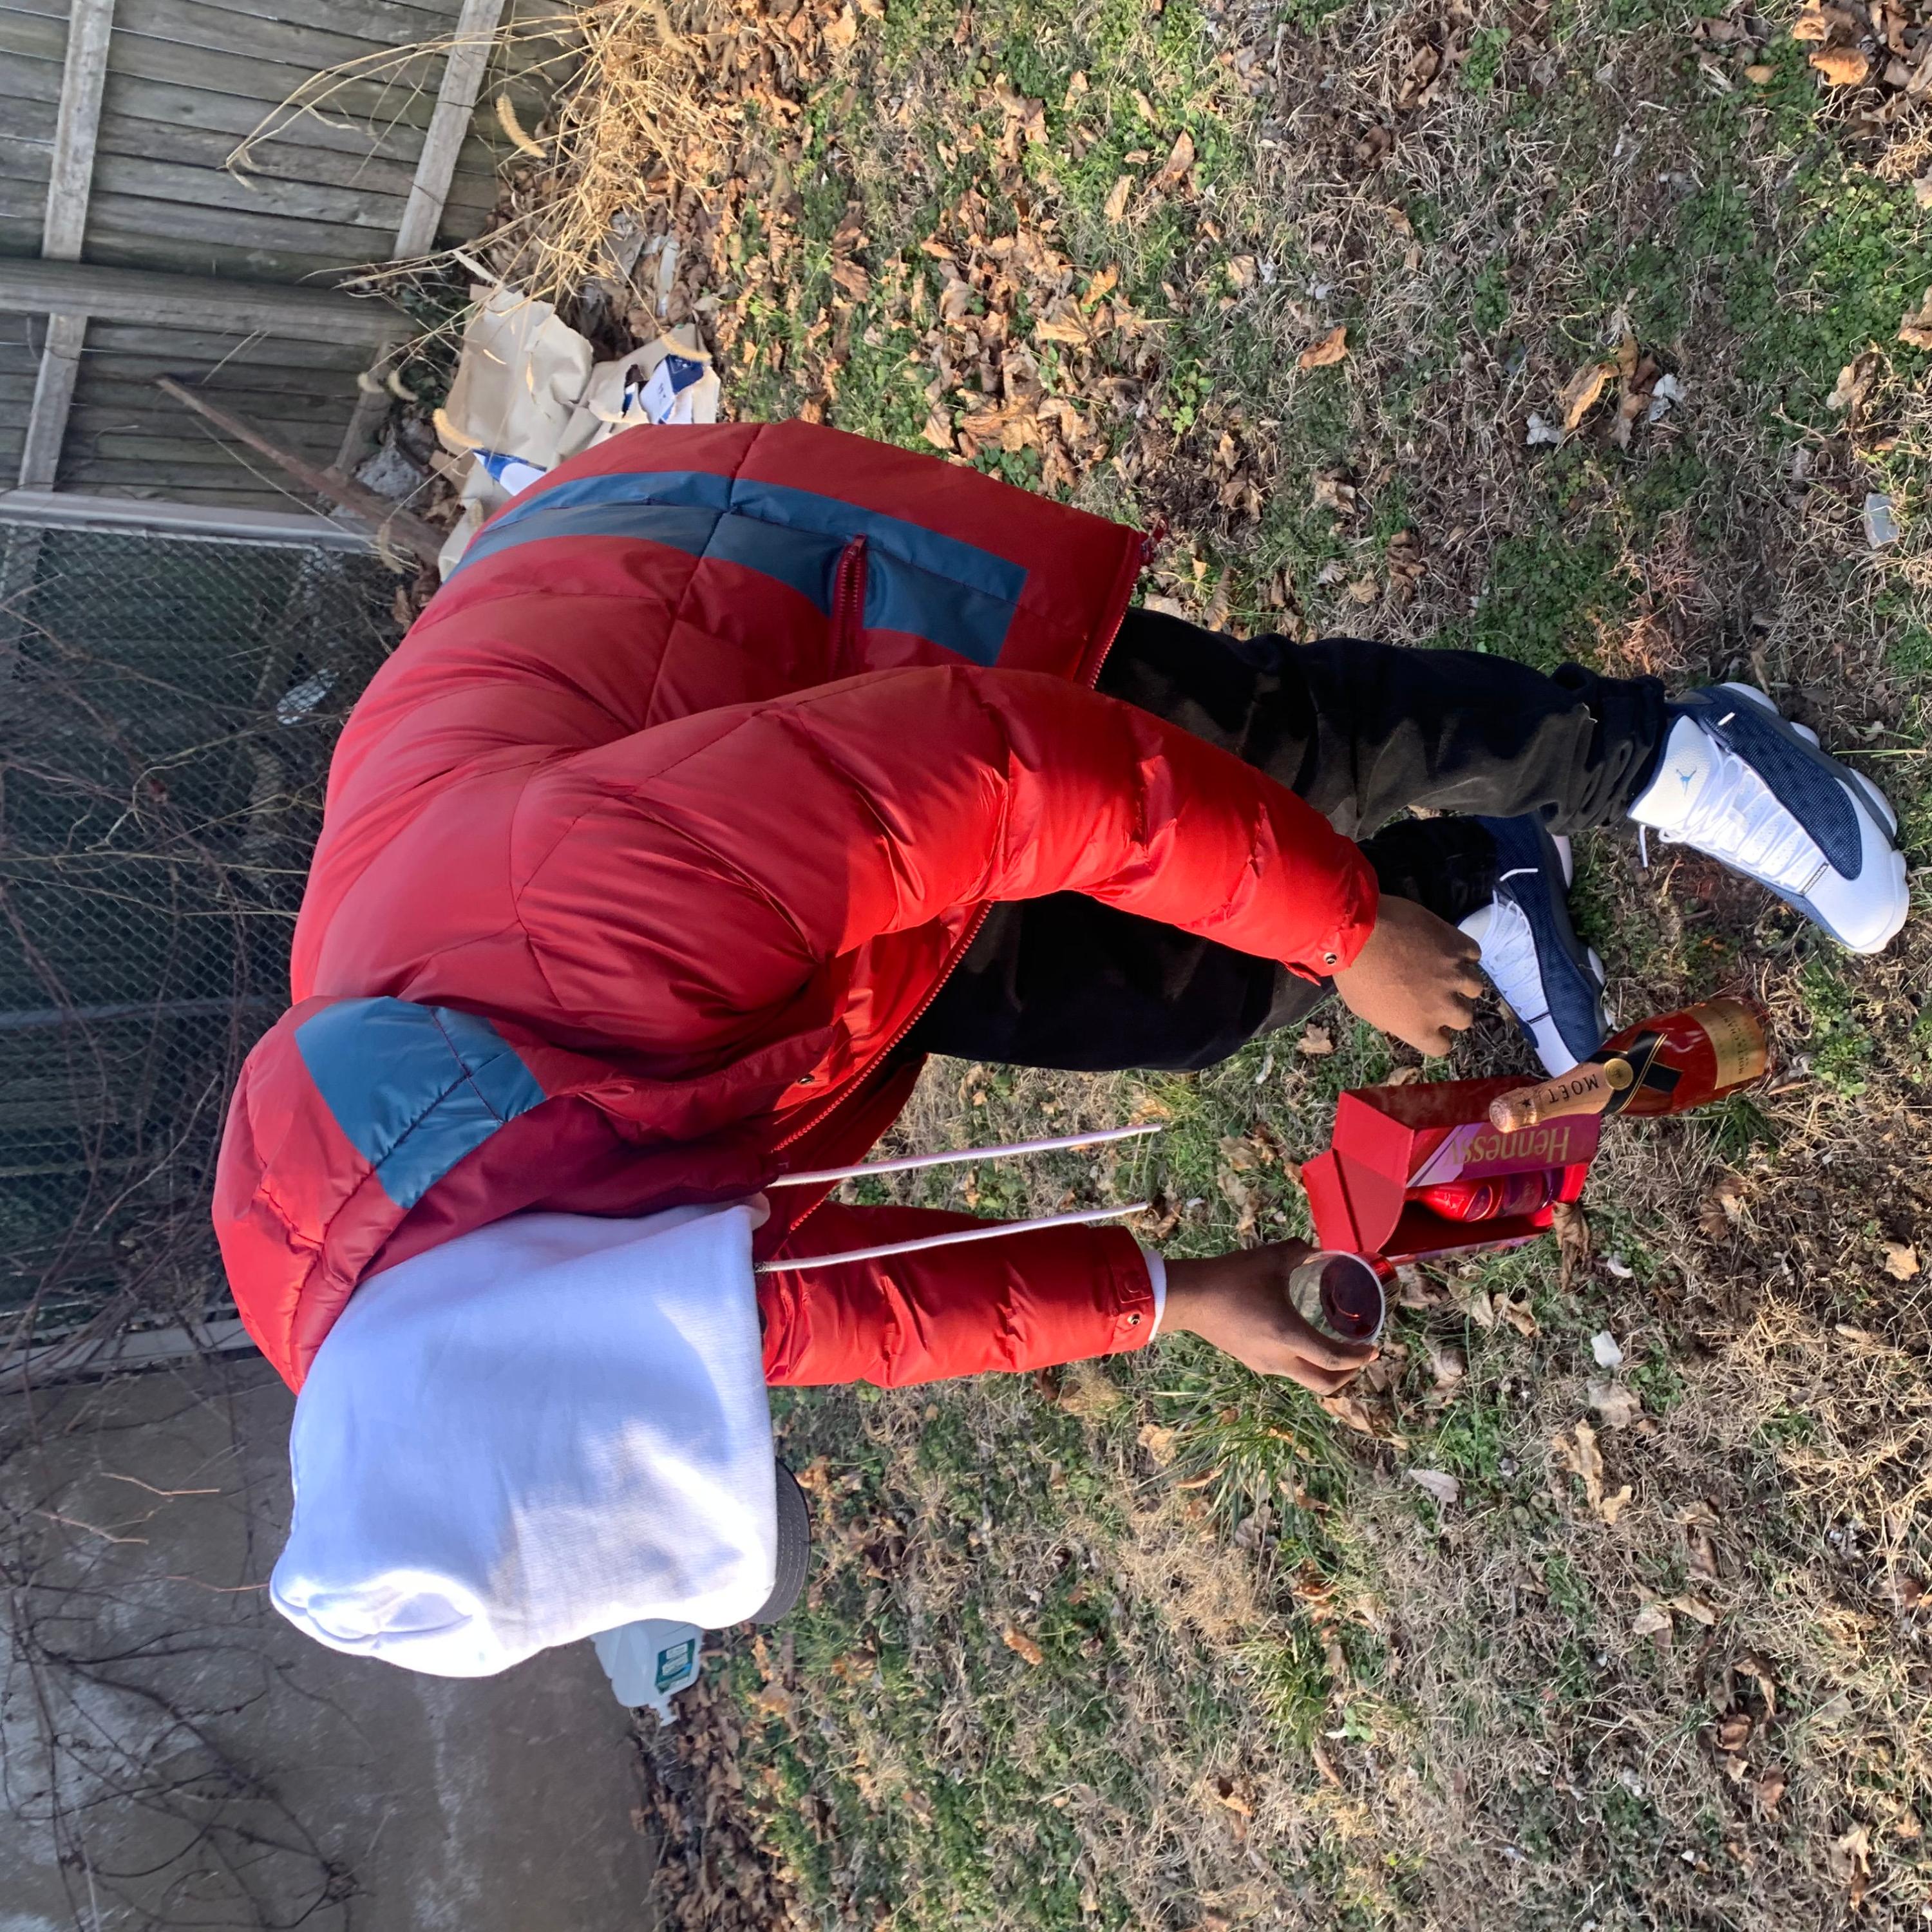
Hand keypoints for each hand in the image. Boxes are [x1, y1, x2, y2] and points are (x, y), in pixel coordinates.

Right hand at [1160, 1242, 1377, 1393]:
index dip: (1360, 1357)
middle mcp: (1280, 1358)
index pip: (1334, 1359)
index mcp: (1288, 1334)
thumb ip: (1300, 1252)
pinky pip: (1288, 1370)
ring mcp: (1265, 1364)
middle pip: (1325, 1384)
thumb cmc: (1231, 1277)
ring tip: (1334, 1346)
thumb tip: (1318, 1250)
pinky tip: (1300, 1339)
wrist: (1188, 1298)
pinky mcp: (1252, 1361)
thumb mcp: (1271, 1258)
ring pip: (1306, 1379)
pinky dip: (1305, 1362)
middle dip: (1349, 1374)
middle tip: (1360, 1356)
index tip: (1374, 1347)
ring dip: (1326, 1369)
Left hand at [1330, 895, 1482, 1056]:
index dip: (1437, 1036)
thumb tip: (1396, 1024)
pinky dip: (1464, 953)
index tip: (1432, 1026)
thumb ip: (1388, 1021)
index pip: (1442, 1047)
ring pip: (1475, 988)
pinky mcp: (1457, 945)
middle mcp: (1443, 1006)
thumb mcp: (1363, 1009)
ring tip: (1446, 972)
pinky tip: (1450, 949)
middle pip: (1464, 1018)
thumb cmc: (1354, 974)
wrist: (1358, 932)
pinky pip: (1474, 954)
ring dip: (1462, 982)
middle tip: (1439, 995)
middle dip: (1452, 1008)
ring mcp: (1454, 975)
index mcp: (1419, 1028)